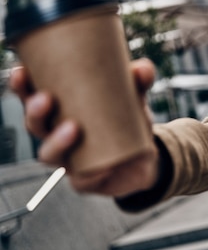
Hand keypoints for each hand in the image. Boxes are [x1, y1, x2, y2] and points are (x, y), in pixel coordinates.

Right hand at [9, 58, 160, 197]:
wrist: (144, 158)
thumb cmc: (128, 121)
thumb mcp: (135, 98)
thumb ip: (139, 82)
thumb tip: (142, 68)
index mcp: (61, 111)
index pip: (32, 97)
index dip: (22, 87)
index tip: (21, 71)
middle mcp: (57, 136)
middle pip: (35, 125)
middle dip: (34, 113)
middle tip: (45, 99)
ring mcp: (69, 160)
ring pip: (49, 155)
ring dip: (56, 142)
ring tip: (72, 128)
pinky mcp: (86, 181)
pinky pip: (83, 180)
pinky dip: (90, 174)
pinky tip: (101, 168)